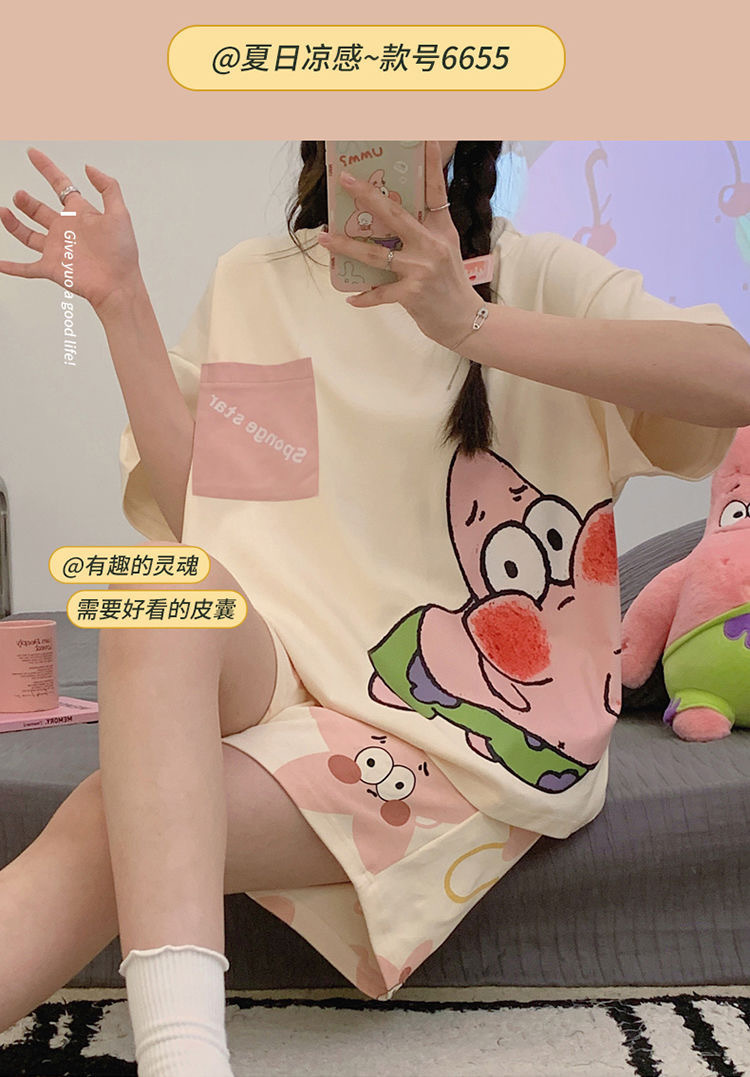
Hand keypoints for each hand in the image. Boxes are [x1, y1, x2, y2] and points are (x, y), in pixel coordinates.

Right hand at [0, 147, 141, 315]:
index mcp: (81, 214)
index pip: (60, 186)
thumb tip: (88, 167)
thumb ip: (108, 188)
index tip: (32, 153)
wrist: (118, 285)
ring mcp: (56, 249)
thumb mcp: (119, 214)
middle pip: (40, 211)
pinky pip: (26, 268)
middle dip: (27, 202)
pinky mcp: (51, 268)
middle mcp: (66, 230)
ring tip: (4, 212)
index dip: (46, 168)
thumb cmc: (122, 253)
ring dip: (14, 224)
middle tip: (19, 195)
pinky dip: (11, 267)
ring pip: (28, 235)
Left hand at [317, 140, 481, 350]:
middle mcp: (432, 246)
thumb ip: (423, 232)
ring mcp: (421, 270)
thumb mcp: (446, 250)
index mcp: (441, 230)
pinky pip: (379, 292)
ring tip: (323, 237)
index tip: (426, 136)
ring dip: (345, 246)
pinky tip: (350, 296)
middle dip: (367, 195)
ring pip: (375, 254)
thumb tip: (388, 217)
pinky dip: (364, 296)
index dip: (431, 163)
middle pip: (394, 215)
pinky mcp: (412, 294)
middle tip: (345, 180)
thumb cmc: (451, 284)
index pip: (436, 191)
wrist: (465, 321)